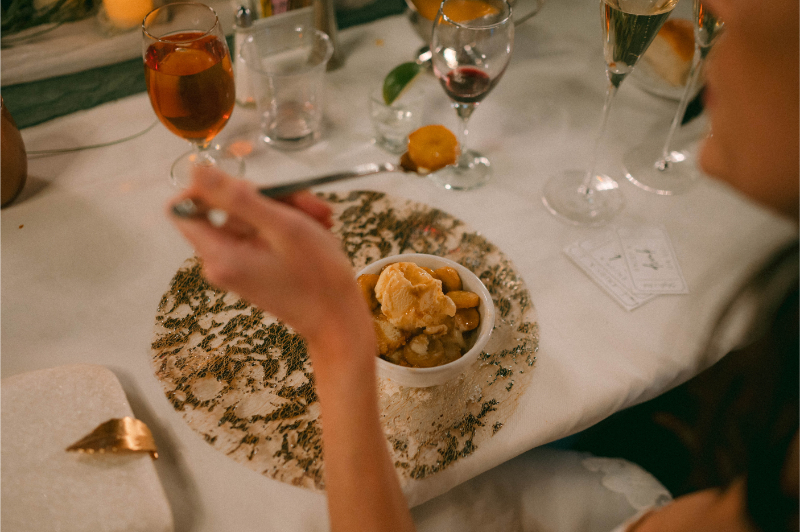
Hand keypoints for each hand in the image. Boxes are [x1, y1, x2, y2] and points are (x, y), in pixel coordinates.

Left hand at [167, 167, 373, 351]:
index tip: (250, 184)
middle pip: (226, 208)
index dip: (208, 186)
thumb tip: (196, 168)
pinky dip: (289, 224)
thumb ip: (237, 197)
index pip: (181, 208)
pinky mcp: (255, 266)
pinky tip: (317, 227)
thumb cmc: (317, 277)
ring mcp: (238, 264)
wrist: (339, 320)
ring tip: (321, 217)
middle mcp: (221, 260)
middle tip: (308, 203)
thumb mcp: (282, 226)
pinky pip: (263, 232)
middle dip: (269, 197)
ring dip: (288, 208)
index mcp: (218, 254)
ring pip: (251, 216)